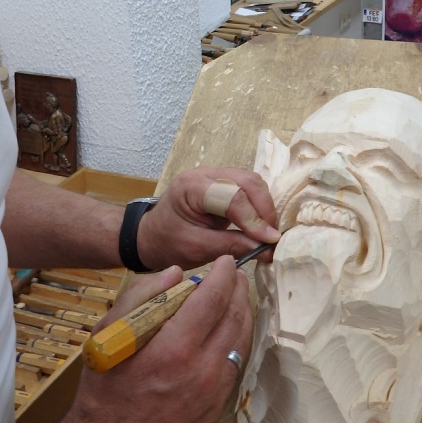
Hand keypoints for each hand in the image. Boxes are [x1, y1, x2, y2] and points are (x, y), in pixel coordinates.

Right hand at [37, 257, 250, 422]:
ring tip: (235, 295)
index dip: (224, 274)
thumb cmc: (105, 393)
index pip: (213, 299)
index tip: (225, 261)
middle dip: (238, 288)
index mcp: (172, 350)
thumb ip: (140, 296)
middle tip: (234, 273)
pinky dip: (237, 339)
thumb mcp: (108, 336)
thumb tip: (175, 272)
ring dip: (242, 312)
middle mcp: (201, 372)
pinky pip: (236, 363)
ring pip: (242, 340)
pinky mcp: (218, 408)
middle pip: (235, 317)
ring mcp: (214, 393)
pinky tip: (228, 328)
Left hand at [140, 167, 279, 270]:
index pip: (232, 196)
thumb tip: (268, 249)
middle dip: (264, 209)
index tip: (270, 241)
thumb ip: (232, 246)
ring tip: (266, 233)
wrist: (150, 235)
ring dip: (263, 207)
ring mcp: (215, 175)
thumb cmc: (167, 243)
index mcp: (191, 187)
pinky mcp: (223, 183)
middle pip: (247, 180)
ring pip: (252, 182)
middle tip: (271, 237)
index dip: (254, 219)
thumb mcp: (197, 249)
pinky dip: (258, 206)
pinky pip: (248, 188)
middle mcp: (205, 173)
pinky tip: (260, 226)